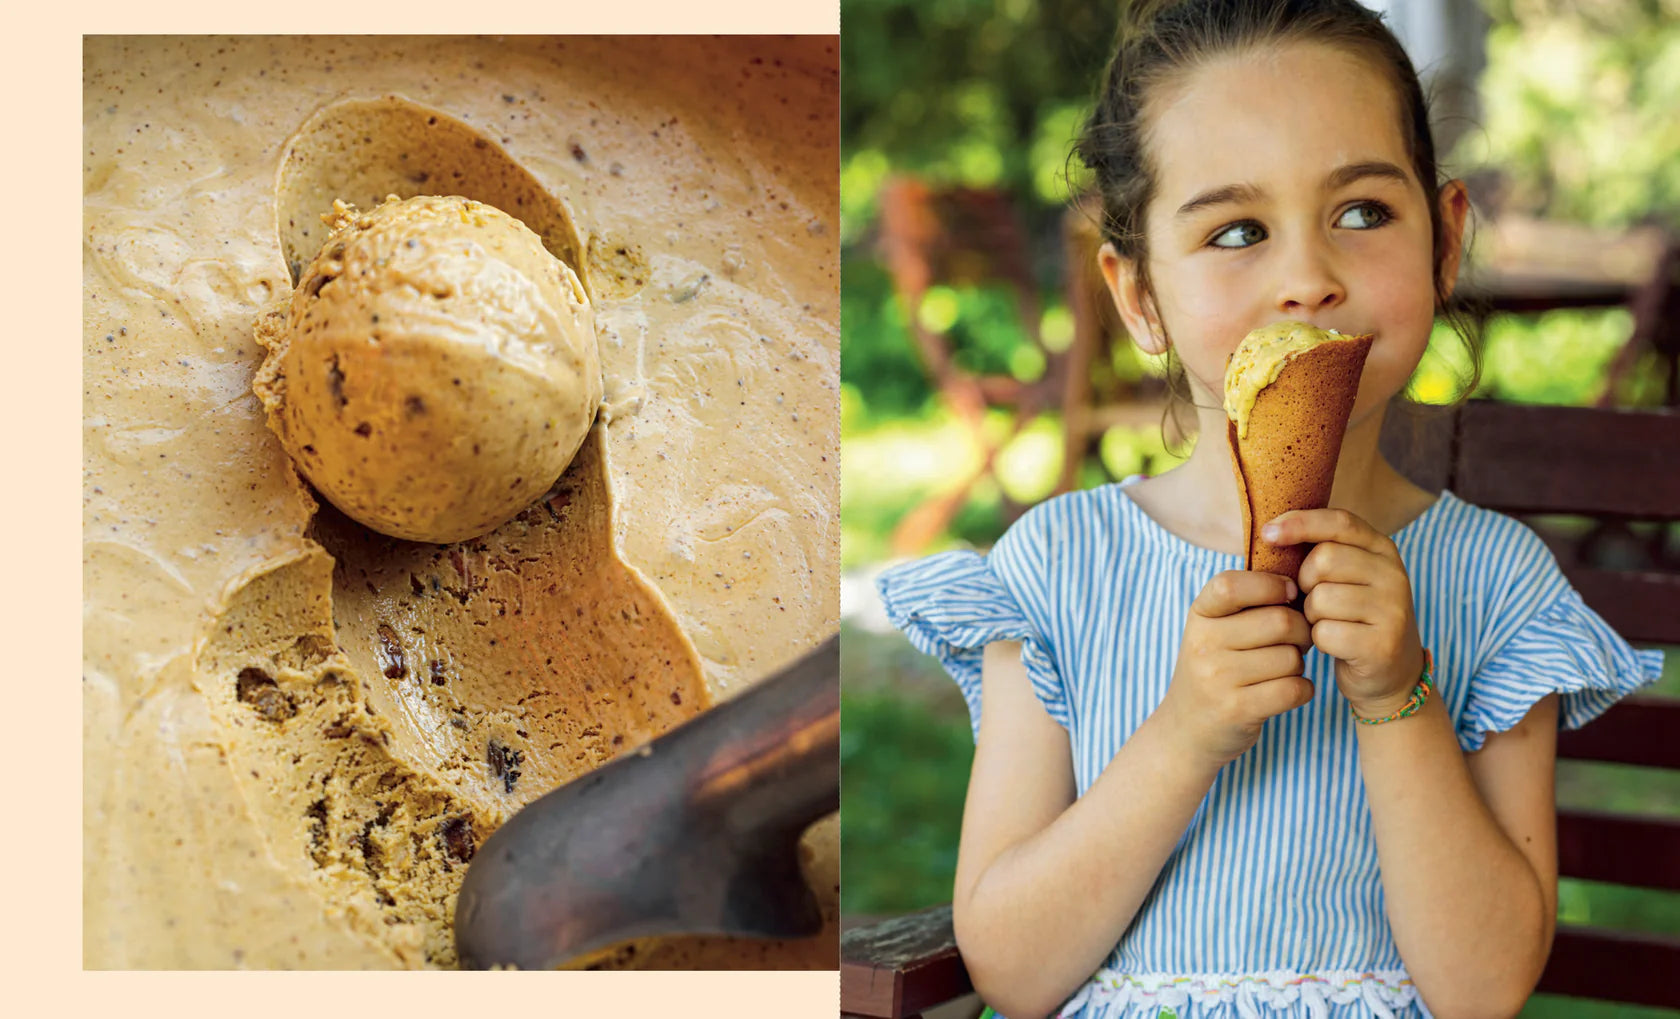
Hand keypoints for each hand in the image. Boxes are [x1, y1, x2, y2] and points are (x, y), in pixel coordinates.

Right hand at [1156, 570, 1313, 768]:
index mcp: (1199, 616)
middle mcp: (1203, 644)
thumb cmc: (1216, 669)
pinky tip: (1288, 691)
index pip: (1232, 585)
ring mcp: (1217, 679)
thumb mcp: (1215, 629)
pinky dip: (1302, 690)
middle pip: (1280, 622)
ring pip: (1291, 658)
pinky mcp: (1237, 710)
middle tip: (1297, 641)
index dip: (1271, 585)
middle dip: (1302, 632)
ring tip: (1282, 670)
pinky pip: (1295, 689)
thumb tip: (1304, 579)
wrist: (1187, 730)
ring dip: (1299, 665)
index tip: (1289, 594)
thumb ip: (1248, 603)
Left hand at [1262, 508, 1424, 718]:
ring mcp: (1392, 610)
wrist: (1390, 674)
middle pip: (1324, 560)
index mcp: (1382, 550)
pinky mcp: (1383, 644)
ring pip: (1321, 598)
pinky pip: (1326, 632)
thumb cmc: (1351, 618)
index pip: (1339, 522)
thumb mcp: (1343, 578)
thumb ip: (1320, 553)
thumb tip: (1269, 532)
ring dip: (1311, 615)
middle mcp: (1394, 575)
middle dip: (1304, 582)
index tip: (1267, 533)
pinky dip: (1319, 640)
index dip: (1300, 523)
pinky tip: (1335, 645)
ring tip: (1327, 623)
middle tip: (1313, 600)